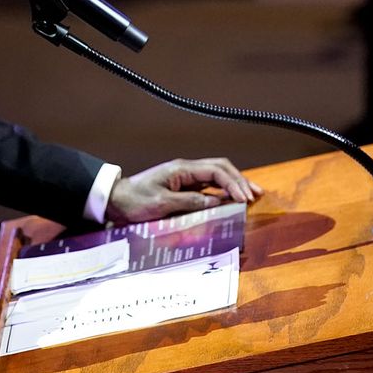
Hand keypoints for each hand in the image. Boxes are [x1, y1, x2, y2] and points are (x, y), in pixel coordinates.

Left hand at [105, 158, 263, 224]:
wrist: (115, 200)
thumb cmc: (135, 201)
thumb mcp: (161, 204)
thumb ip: (190, 202)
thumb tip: (218, 203)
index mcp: (182, 169)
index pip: (216, 171)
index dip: (233, 183)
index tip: (245, 199)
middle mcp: (186, 170)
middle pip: (220, 168)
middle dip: (240, 180)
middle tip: (257, 195)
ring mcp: (185, 177)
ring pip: (216, 176)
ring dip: (234, 184)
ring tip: (252, 195)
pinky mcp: (183, 187)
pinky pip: (208, 186)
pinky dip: (223, 191)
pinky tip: (232, 200)